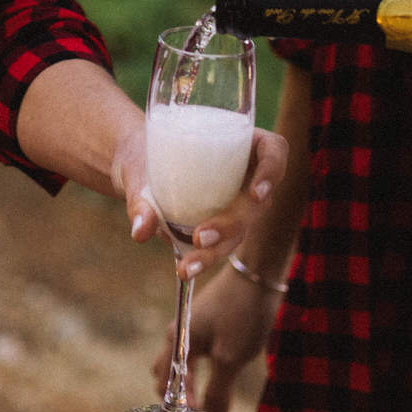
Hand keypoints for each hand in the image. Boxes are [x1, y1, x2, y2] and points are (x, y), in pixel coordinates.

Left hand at [116, 123, 288, 281]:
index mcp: (242, 142)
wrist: (137, 167)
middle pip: (257, 202)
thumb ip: (139, 199)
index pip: (274, 152)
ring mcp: (237, 203)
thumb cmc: (145, 155)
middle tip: (200, 237)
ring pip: (240, 230)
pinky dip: (204, 258)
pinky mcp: (221, 225)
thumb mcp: (138, 169)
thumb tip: (141, 232)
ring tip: (187, 267)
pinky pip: (220, 243)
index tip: (254, 194)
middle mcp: (246, 174)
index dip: (272, 172)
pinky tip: (186, 268)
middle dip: (233, 224)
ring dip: (217, 251)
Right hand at [153, 260, 282, 411]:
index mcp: (176, 339)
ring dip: (191, 383)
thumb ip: (217, 391)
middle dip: (181, 395)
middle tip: (206, 408)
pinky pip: (193, 355)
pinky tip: (221, 375)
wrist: (260, 271)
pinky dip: (201, 371)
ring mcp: (189, 327)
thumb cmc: (242, 313)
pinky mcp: (204, 324)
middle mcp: (176, 333)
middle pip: (167, 374)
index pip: (165, 385)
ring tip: (214, 395)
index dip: (180, 406)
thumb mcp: (231, 358)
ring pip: (181, 364)